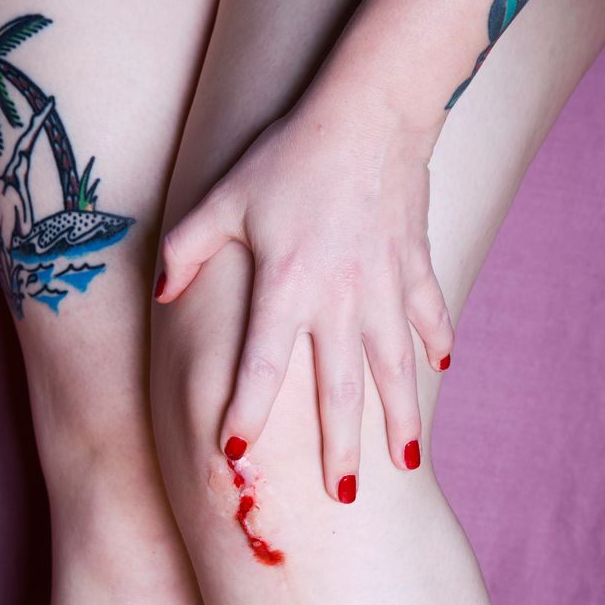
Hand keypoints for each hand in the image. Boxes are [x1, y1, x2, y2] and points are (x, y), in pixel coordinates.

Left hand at [154, 100, 452, 502]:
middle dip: (338, 447)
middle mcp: (340, 299)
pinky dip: (437, 342)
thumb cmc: (292, 154)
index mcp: (287, 287)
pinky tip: (442, 371)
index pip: (261, 367)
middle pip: (339, 389)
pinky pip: (430, 314)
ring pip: (395, 368)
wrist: (370, 108)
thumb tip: (162, 292)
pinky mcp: (416, 265)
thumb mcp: (225, 198)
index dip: (244, 412)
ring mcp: (386, 286)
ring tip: (404, 464)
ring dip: (400, 418)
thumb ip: (187, 250)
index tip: (234, 455)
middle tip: (340, 496)